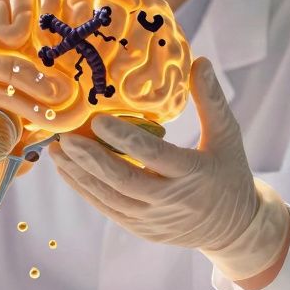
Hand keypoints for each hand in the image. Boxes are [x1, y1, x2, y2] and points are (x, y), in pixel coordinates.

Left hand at [51, 57, 289, 279]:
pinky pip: (107, 209)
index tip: (97, 120)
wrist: (234, 228)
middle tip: (64, 137)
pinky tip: (68, 171)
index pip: (154, 155)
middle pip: (123, 180)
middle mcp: (170, 200)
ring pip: (109, 198)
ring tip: (56, 151)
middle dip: (90, 159)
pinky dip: (85, 190)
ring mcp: (153, 219)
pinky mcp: (141, 229)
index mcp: (193, 173)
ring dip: (79, 175)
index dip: (124, 139)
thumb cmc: (229, 172)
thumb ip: (211, 100)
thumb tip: (199, 61)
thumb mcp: (227, 136)